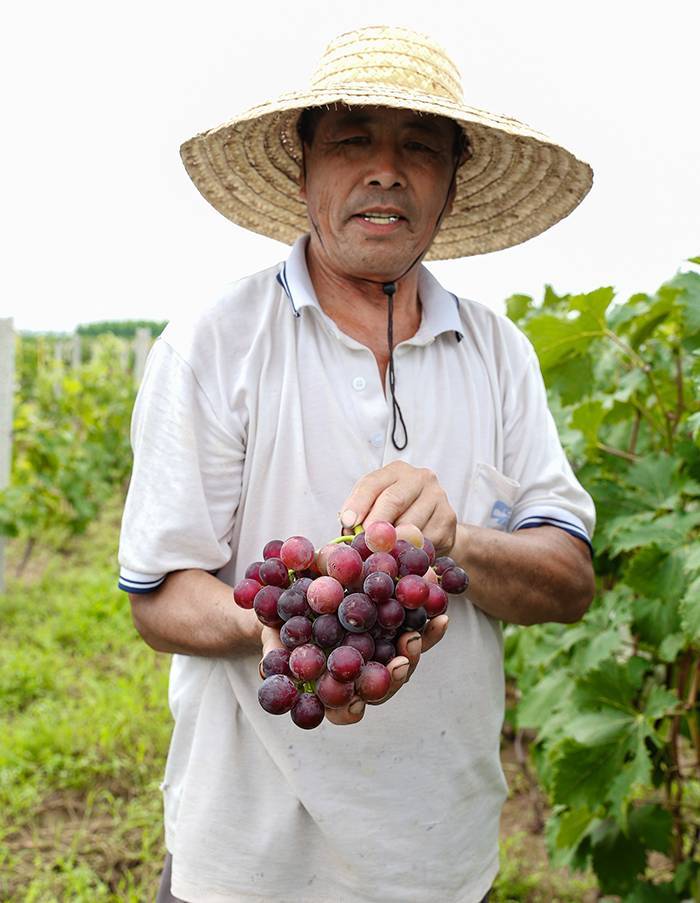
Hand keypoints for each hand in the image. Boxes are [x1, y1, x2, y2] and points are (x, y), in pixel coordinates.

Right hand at [259, 618, 448, 725]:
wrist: (295, 597)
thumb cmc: (278, 626)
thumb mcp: (273, 636)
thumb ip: (274, 653)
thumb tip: (271, 666)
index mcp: (330, 688)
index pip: (343, 709)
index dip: (350, 709)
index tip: (357, 703)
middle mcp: (359, 679)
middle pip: (381, 689)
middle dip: (393, 677)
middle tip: (401, 660)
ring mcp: (379, 657)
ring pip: (402, 665)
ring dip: (415, 652)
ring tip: (421, 632)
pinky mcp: (395, 632)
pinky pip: (416, 635)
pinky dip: (430, 629)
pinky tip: (442, 617)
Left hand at [339, 461, 457, 555]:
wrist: (435, 527)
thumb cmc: (398, 516)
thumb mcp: (376, 508)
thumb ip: (363, 515)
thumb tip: (349, 528)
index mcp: (396, 471)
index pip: (373, 483)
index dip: (358, 503)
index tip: (348, 522)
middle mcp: (420, 477)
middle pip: (393, 500)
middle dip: (376, 524)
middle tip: (366, 542)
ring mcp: (437, 496)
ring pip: (410, 523)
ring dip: (394, 542)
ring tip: (386, 551)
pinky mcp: (448, 517)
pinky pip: (425, 539)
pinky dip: (412, 550)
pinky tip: (407, 552)